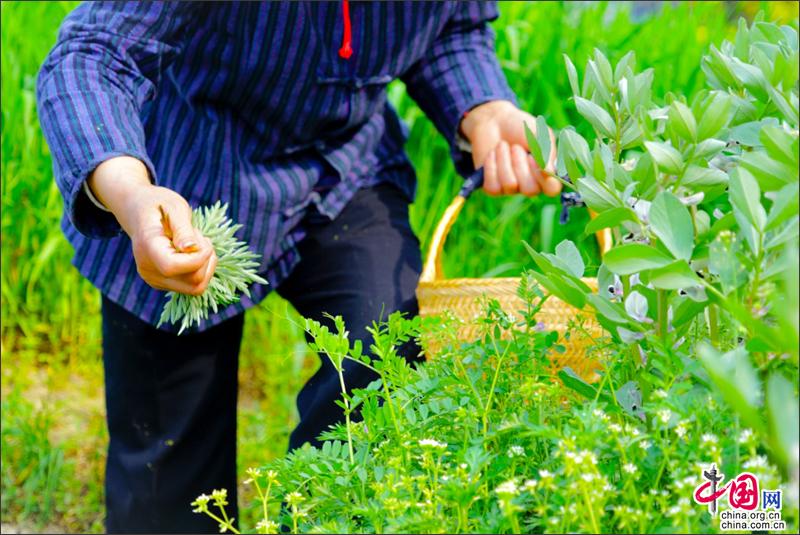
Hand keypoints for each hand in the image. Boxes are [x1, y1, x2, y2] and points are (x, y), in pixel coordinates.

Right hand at [88, 156, 216, 295]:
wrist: (137, 211)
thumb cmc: (158, 205)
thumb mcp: (174, 207)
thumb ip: (183, 228)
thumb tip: (191, 248)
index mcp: (147, 246)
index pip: (173, 266)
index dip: (198, 257)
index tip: (202, 239)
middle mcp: (147, 269)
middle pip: (192, 281)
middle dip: (206, 258)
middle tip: (197, 236)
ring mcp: (154, 279)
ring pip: (196, 287)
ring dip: (206, 265)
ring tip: (196, 243)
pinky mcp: (163, 283)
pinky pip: (192, 286)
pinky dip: (201, 269)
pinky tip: (192, 252)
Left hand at [460, 100, 560, 196]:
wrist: (493, 121)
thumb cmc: (520, 127)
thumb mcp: (538, 134)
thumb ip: (546, 151)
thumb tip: (548, 170)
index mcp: (546, 172)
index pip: (552, 189)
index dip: (544, 177)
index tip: (533, 157)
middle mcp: (530, 184)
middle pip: (530, 190)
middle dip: (520, 165)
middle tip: (516, 147)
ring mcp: (511, 188)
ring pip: (510, 185)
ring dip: (504, 161)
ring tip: (503, 145)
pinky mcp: (493, 187)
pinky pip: (493, 186)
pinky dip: (491, 165)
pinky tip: (492, 153)